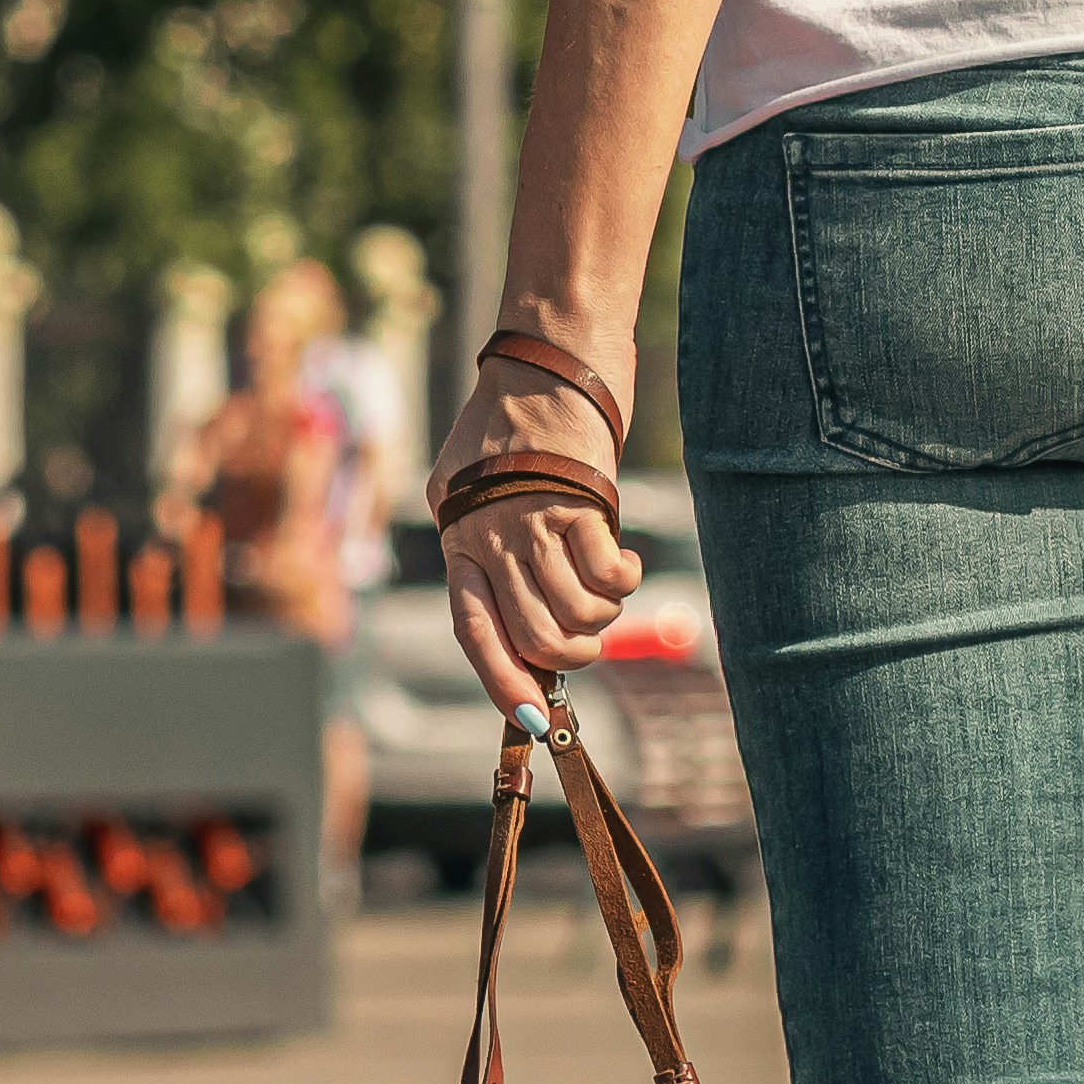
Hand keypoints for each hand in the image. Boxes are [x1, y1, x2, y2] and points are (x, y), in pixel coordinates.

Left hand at [430, 361, 639, 711]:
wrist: (542, 364)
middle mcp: (492, 539)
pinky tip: (623, 560)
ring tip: (605, 590)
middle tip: (588, 640)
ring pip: (576, 614)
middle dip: (571, 655)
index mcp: (460, 541)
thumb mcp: (467, 487)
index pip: (475, 632)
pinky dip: (624, 581)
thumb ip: (480, 546)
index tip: (531, 719)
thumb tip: (511, 622)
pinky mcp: (579, 504)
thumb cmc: (504, 428)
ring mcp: (535, 523)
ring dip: (602, 618)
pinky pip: (608, 577)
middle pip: (536, 636)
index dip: (502, 682)